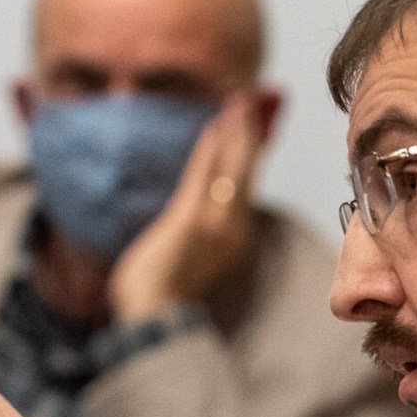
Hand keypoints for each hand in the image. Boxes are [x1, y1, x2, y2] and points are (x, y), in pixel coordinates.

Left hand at [108, 89, 275, 319]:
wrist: (154, 318)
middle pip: (248, 169)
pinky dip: (213, 148)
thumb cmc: (164, 293)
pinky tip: (215, 125)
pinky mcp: (190, 220)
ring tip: (242, 101)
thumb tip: (191, 217)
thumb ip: (195, 232)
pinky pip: (205, 175)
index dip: (253, 151)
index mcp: (235, 235)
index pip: (247, 183)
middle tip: (262, 97)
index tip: (259, 124)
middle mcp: (233, 227)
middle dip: (253, 131)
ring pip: (232, 167)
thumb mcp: (188, 256)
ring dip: (237, 131)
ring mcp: (214, 223)